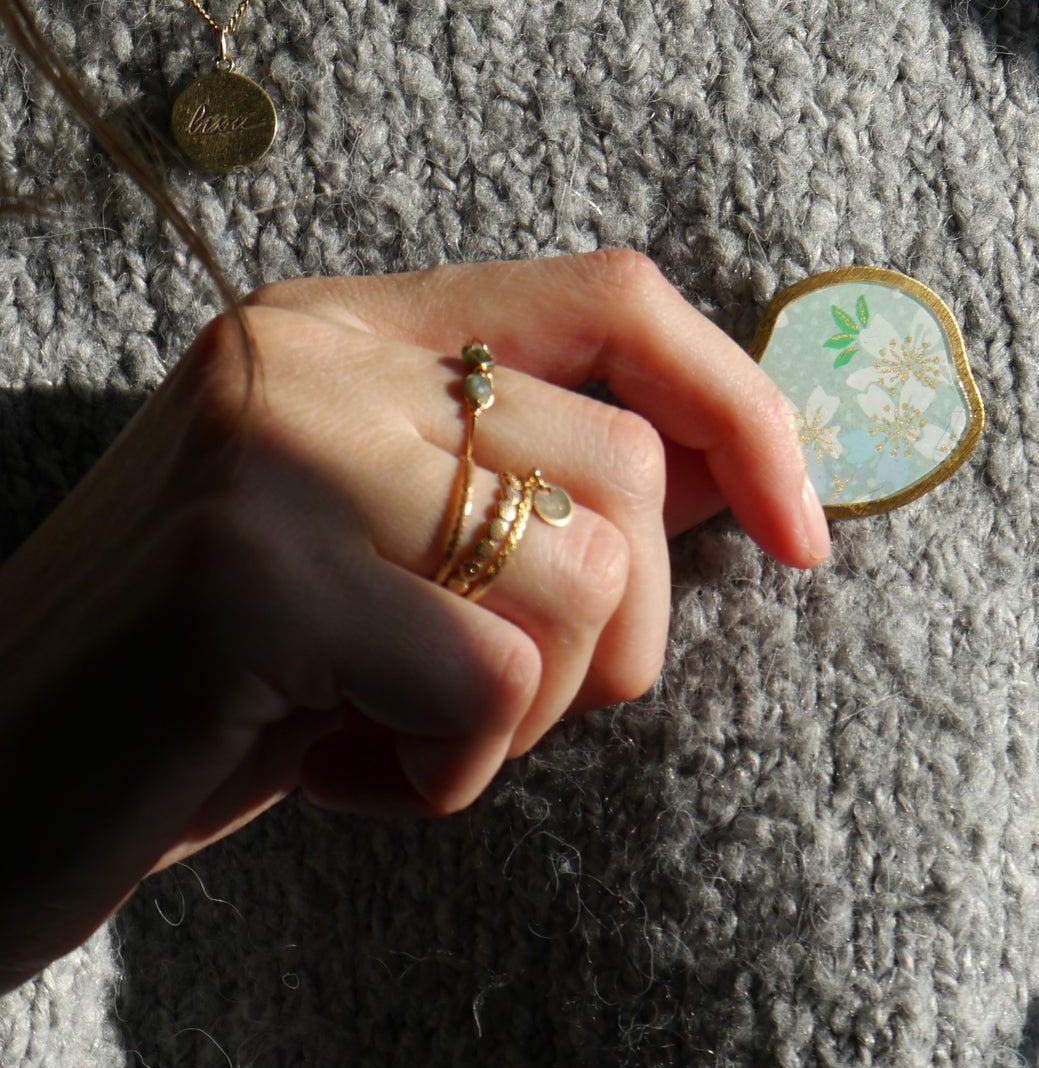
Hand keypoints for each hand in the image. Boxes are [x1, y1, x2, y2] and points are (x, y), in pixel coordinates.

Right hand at [0, 248, 828, 992]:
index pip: (613, 294)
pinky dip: (443, 773)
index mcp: (341, 323)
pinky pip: (489, 683)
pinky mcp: (248, 579)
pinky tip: (322, 767)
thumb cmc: (208, 685)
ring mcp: (273, 451)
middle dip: (611, 636)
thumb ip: (528, 481)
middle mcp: (307, 351)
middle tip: (478, 699)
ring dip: (518, 713)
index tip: (801, 532)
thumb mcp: (376, 552)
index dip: (739, 403)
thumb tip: (740, 471)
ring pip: (583, 574)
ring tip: (378, 725)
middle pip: (623, 463)